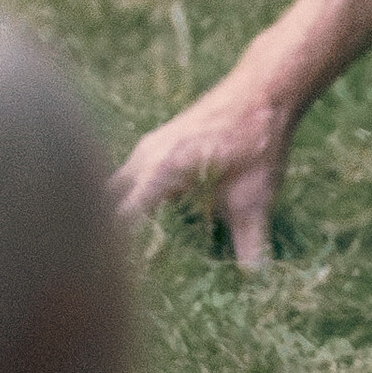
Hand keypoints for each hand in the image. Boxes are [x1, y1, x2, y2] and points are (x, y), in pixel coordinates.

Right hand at [117, 74, 300, 262]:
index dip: (118, 247)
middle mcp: (145, 156)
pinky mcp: (158, 144)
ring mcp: (148, 146)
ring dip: (122, 213)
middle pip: (109, 200)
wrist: (262, 92)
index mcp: (162, 170)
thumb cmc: (256, 141)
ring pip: (118, 186)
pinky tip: (157, 219)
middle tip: (122, 266)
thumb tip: (255, 280)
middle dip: (111, 231)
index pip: (121, 216)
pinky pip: (133, 174)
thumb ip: (249, 241)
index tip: (118, 274)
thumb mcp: (255, 197)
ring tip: (136, 249)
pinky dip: (136, 198)